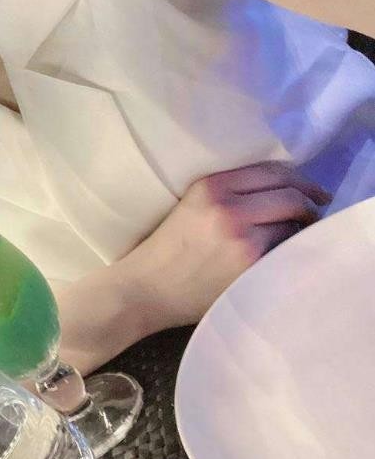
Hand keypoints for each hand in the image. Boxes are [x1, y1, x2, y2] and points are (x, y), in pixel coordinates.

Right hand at [128, 161, 331, 329]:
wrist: (145, 288)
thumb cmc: (166, 248)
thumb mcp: (190, 205)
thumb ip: (228, 193)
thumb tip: (280, 190)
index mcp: (210, 187)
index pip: (271, 171)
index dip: (298, 179)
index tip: (309, 189)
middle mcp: (228, 208)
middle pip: (290, 195)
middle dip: (308, 203)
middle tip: (313, 212)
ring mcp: (242, 238)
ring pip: (292, 223)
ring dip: (298, 229)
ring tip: (292, 235)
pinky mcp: (250, 266)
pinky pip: (285, 250)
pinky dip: (288, 250)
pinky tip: (277, 255)